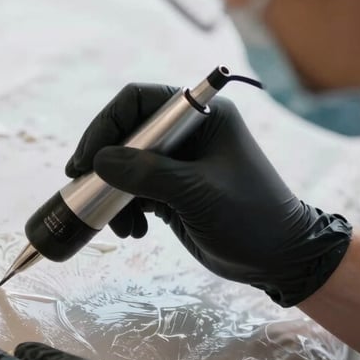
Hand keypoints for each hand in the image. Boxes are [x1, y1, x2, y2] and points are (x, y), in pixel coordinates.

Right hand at [66, 83, 351, 306]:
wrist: (277, 259)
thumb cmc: (250, 218)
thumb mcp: (197, 194)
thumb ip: (148, 174)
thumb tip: (99, 161)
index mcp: (201, 117)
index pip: (139, 101)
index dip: (106, 124)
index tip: (87, 159)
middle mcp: (186, 134)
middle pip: (126, 133)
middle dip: (103, 164)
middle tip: (82, 186)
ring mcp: (177, 163)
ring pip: (124, 166)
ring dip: (113, 194)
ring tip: (120, 226)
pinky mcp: (170, 190)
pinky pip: (132, 190)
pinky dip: (124, 210)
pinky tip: (134, 231)